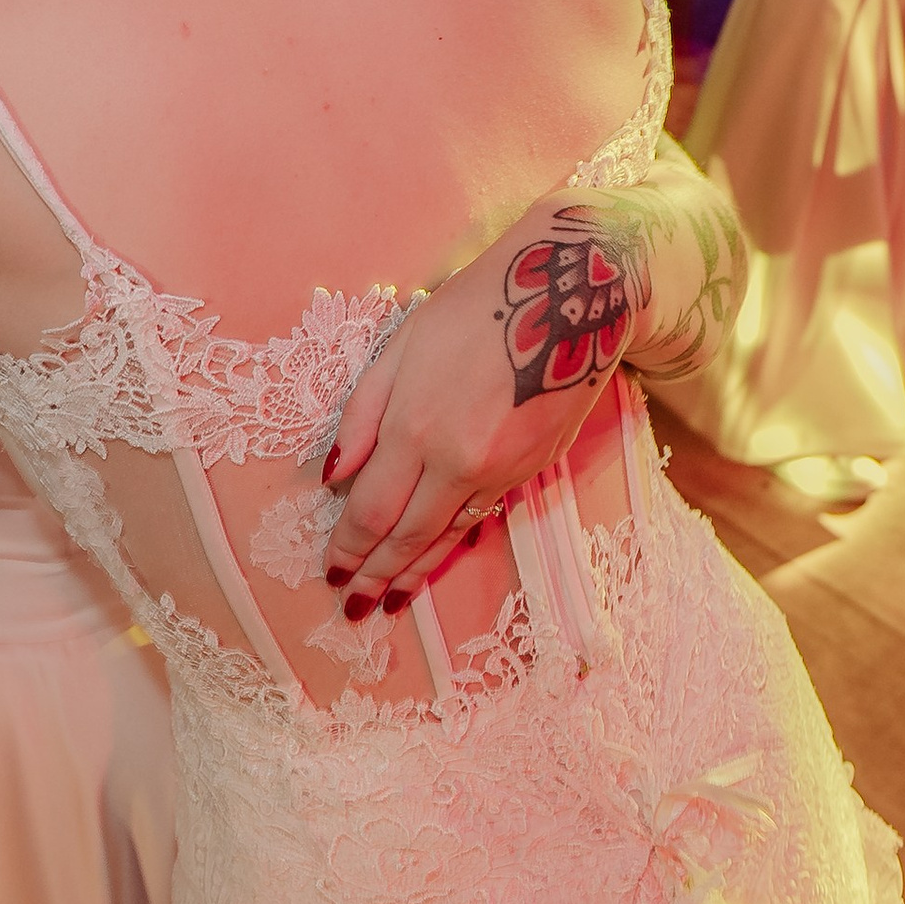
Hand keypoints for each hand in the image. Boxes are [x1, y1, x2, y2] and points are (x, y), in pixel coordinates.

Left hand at [320, 195, 651, 609]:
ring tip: (391, 602)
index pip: (371, 511)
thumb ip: (362, 415)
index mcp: (416, 428)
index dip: (349, 548)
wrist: (573, 295)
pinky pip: (484, 516)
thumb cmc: (475, 307)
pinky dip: (456, 542)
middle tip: (353, 609)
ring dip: (416, 572)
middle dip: (377, 575)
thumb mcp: (401, 346)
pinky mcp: (533, 468)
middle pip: (408, 536)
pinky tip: (439, 557)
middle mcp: (459, 462)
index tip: (332, 572)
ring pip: (449, 536)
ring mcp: (501, 470)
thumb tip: (332, 478)